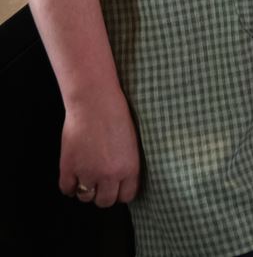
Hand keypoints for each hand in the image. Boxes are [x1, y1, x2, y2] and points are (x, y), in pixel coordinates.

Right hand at [59, 91, 140, 207]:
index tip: (117, 188)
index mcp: (130, 168)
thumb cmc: (118, 117)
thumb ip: (127, 164)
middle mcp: (109, 176)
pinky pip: (67, 189)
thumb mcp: (133, 143)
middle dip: (103, 195)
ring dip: (86, 191)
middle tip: (101, 185)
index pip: (126, 196)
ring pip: (86, 198)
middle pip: (105, 201)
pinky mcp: (68, 168)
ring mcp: (87, 173)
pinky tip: (74, 177)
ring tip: (87, 178)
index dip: (120, 193)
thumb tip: (121, 179)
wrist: (95, 104)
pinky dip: (69, 186)